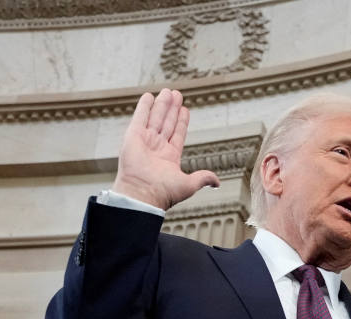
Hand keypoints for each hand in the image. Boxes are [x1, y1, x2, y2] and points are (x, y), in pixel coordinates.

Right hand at [112, 89, 219, 209]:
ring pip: (156, 118)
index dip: (181, 122)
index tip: (185, 110)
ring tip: (168, 91)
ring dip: (162, 104)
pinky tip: (149, 96)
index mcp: (169, 157)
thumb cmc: (164, 192)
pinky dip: (144, 107)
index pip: (177, 134)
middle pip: (167, 123)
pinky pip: (140, 117)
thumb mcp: (189, 184)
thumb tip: (217, 182)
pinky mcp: (133, 136)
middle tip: (177, 94)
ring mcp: (145, 141)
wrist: (143, 193)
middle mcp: (157, 148)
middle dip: (172, 108)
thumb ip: (203, 178)